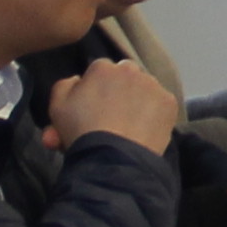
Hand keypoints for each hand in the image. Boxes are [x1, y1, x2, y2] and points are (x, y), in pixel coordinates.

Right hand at [48, 54, 185, 153]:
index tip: (95, 108)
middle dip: (120, 90)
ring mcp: (152, 85)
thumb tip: (78, 80)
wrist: (112, 158)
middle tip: (114, 115)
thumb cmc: (81, 132)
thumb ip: (65, 86)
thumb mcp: (57, 107)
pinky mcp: (169, 102)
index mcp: (102, 68)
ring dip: (139, 99)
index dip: (97, 89)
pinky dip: (155, 114)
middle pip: (125, 76)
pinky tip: (146, 130)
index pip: (100, 71)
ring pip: (145, 88)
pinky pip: (161, 104)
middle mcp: (129, 69)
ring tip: (131, 124)